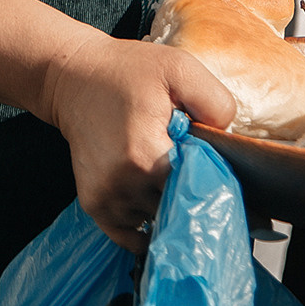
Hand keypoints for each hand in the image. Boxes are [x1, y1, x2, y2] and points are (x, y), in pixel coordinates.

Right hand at [45, 31, 235, 248]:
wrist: (75, 77)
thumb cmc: (128, 71)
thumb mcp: (179, 68)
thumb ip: (214, 102)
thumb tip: (229, 139)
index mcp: (146, 156)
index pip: (196, 190)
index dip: (213, 182)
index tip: (222, 175)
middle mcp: (123, 186)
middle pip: (177, 210)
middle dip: (192, 195)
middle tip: (199, 174)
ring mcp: (106, 200)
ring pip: (157, 223)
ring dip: (170, 208)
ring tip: (172, 178)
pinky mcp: (94, 206)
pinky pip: (131, 237)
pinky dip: (148, 225)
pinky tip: (155, 200)